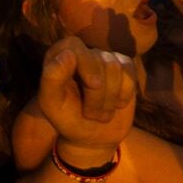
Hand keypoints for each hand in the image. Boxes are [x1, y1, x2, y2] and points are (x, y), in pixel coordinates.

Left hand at [36, 37, 136, 161]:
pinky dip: (124, 95)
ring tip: (100, 114)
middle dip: (98, 95)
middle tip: (90, 114)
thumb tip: (68, 53)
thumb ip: (52, 78)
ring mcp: (105, 58)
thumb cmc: (67, 119)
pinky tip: (116, 104)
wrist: (92, 136)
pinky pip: (130, 74)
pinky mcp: (124, 67)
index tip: (92, 86)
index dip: (87, 66)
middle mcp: (83, 52)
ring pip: (116, 68)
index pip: (75, 45)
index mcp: (60, 55)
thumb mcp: (51, 104)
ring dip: (109, 100)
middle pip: (100, 60)